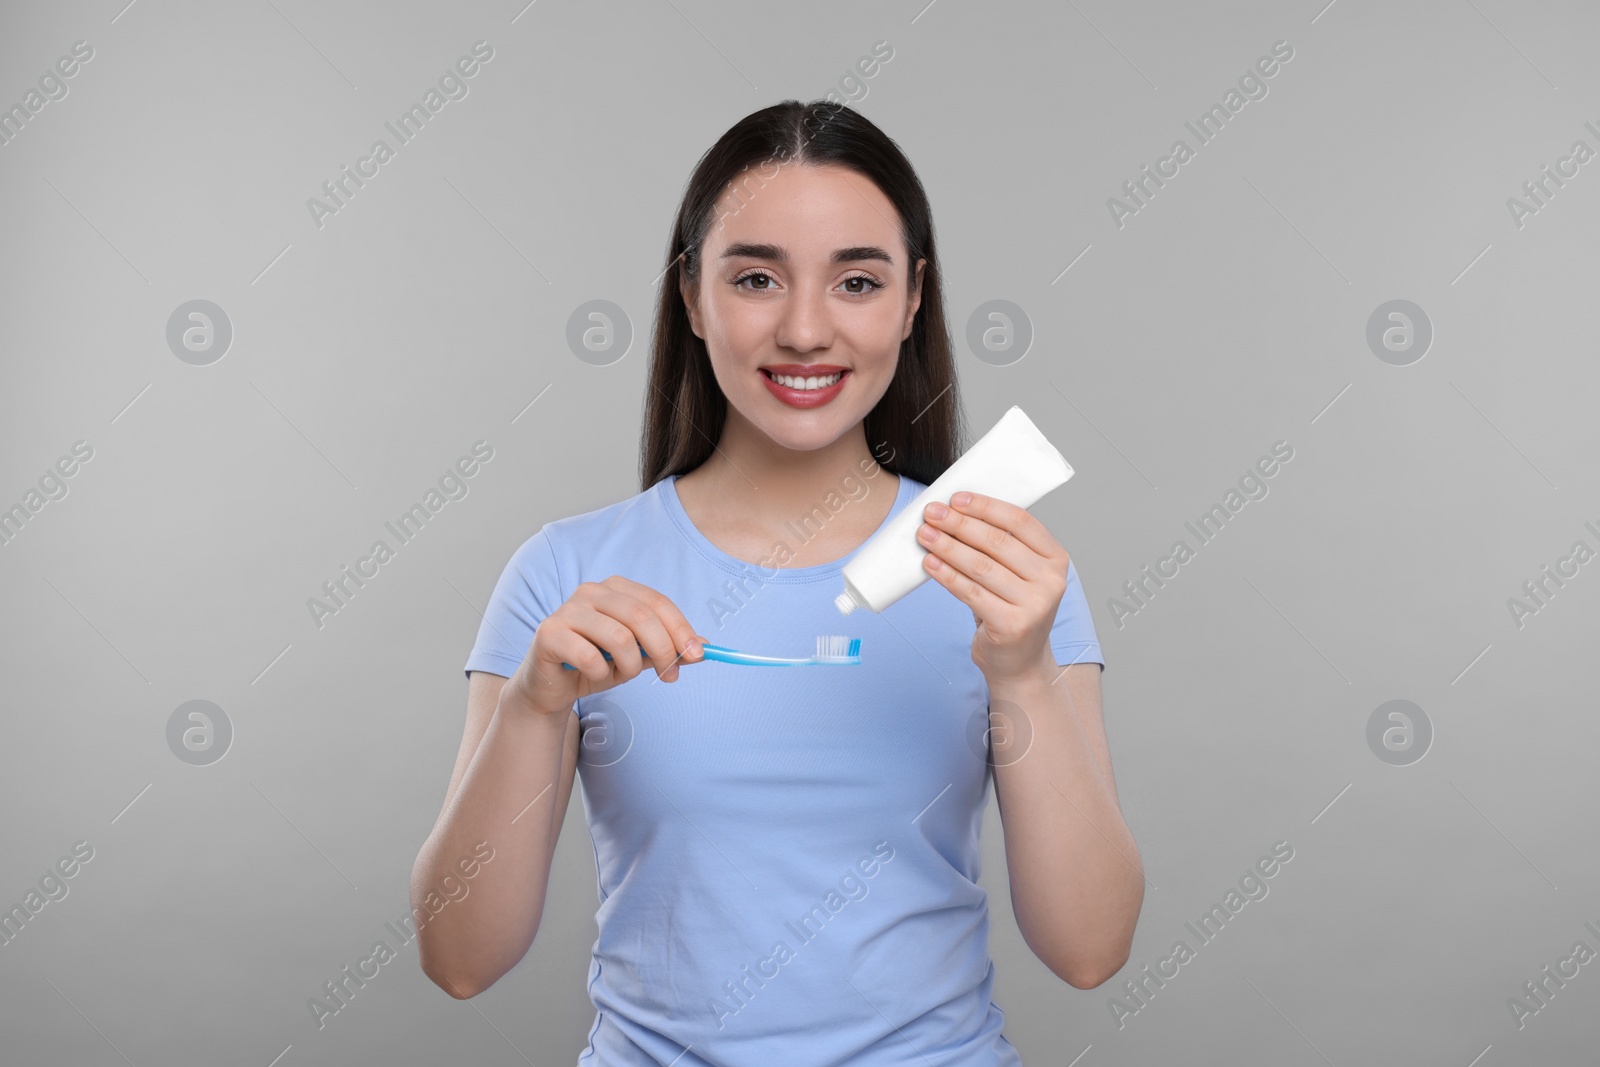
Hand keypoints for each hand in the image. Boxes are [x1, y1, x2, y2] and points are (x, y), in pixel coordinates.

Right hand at [504, 575, 706, 716]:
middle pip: (642, 617)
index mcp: (615, 588)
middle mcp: (591, 591)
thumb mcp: (638, 657)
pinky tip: (593, 674)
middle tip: (670, 676)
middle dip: (664, 651)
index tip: (698, 655)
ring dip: (630, 666)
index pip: (658, 603)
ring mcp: (567, 609)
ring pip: (619, 638)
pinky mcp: (549, 632)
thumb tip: (705, 647)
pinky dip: (601, 673)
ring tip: (621, 674)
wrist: (551, 686)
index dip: (682, 629)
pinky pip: (589, 657)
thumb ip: (667, 649)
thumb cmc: (596, 665)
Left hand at [916, 491, 1067, 681]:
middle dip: (959, 524)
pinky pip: (971, 593)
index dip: (986, 507)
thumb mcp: (1019, 574)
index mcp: (1056, 558)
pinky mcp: (1011, 625)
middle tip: (931, 513)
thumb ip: (1002, 546)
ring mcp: (1034, 605)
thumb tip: (956, 512)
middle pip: (997, 542)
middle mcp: (1051, 581)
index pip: (1020, 521)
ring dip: (948, 547)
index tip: (956, 498)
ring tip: (925, 535)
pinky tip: (930, 564)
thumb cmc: (1012, 608)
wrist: (1019, 661)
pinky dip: (947, 576)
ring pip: (981, 566)